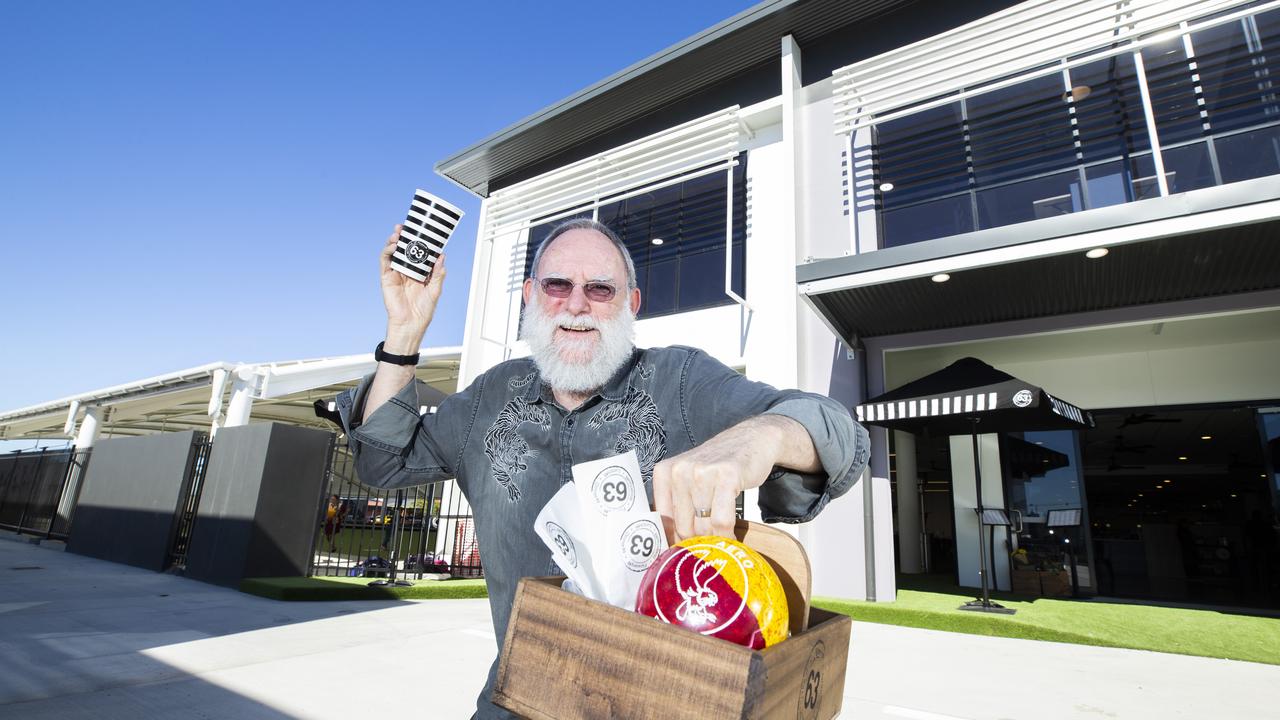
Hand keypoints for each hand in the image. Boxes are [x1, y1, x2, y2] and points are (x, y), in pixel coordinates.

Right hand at [379, 224, 446, 351]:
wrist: (411, 324)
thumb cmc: (423, 310)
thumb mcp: (435, 290)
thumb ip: (438, 273)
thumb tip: (442, 256)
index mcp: (420, 273)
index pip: (419, 253)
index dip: (420, 242)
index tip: (423, 231)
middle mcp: (407, 271)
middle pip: (405, 250)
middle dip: (405, 237)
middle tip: (407, 226)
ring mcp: (396, 273)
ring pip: (394, 252)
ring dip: (395, 241)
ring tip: (398, 233)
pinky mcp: (387, 278)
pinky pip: (385, 261)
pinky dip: (387, 252)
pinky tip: (393, 246)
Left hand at [652, 417, 785, 542]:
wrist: (751, 440)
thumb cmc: (718, 466)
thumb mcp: (689, 479)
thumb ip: (677, 506)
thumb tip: (670, 548)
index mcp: (664, 472)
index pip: (662, 520)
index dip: (674, 542)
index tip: (685, 554)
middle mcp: (680, 470)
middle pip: (683, 527)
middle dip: (698, 542)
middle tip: (709, 549)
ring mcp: (703, 472)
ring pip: (704, 526)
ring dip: (715, 541)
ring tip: (721, 544)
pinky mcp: (727, 476)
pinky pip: (723, 520)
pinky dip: (728, 536)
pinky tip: (731, 538)